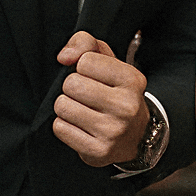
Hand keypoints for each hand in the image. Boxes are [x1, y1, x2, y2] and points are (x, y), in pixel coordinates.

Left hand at [54, 32, 149, 166]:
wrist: (135, 138)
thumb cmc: (116, 93)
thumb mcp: (109, 62)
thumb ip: (86, 44)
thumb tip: (64, 56)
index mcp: (133, 80)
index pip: (85, 60)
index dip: (83, 67)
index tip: (95, 78)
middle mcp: (126, 106)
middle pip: (71, 84)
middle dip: (72, 88)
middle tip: (87, 97)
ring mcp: (113, 131)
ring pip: (62, 106)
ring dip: (66, 107)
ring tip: (82, 112)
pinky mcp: (98, 151)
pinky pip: (60, 128)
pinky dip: (65, 126)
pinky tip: (80, 127)